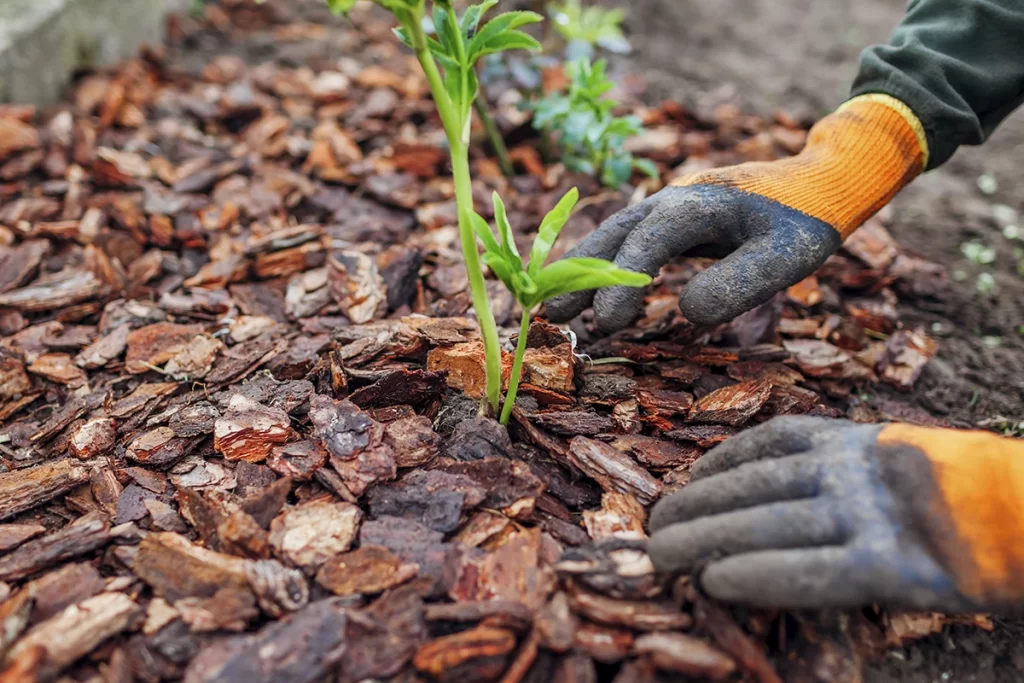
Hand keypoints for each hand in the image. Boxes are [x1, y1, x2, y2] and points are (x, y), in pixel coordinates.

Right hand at [545, 94, 927, 330]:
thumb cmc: (808, 221)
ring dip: (585, 270)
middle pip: (614, 233)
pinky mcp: (678, 218)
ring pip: (616, 235)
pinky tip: (594, 290)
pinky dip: (606, 264)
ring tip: (557, 309)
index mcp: (699, 204)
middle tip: (552, 315)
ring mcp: (673, 205)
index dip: (620, 281)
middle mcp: (676, 198)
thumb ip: (738, 284)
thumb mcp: (787, 257)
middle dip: (581, 275)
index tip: (608, 323)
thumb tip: (685, 313)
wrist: (823, 182)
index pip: (646, 241)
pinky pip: (631, 240)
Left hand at [648, 416, 1023, 611]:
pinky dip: (761, 576)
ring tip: (662, 556)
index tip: (684, 482)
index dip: (718, 464)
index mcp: (858, 441)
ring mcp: (874, 515)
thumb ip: (843, 467)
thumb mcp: (900, 461)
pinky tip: (718, 583)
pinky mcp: (895, 568)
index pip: (768, 443)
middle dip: (697, 506)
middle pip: (754, 486)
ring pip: (768, 525)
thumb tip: (773, 493)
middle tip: (652, 528)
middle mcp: (856, 470)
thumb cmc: (971, 498)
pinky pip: (814, 571)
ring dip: (707, 539)